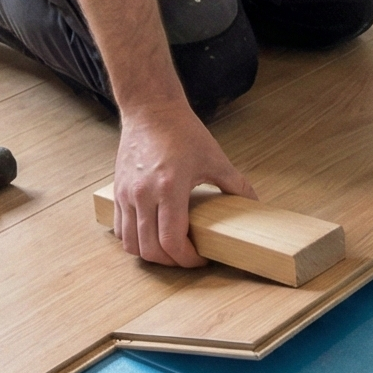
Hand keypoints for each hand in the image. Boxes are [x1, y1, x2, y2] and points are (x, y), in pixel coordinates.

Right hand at [111, 103, 256, 267]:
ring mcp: (126, 194)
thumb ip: (236, 184)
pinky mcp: (118, 192)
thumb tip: (254, 203)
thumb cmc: (182, 131)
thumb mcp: (214, 158)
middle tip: (188, 257)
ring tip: (169, 250)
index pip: (171, 240)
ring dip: (151, 254)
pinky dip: (134, 241)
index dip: (187, 259)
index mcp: (169, 188)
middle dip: (172, 262)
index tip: (201, 258)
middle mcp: (143, 194)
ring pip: (131, 244)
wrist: (151, 110)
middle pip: (151, 249)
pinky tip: (151, 235)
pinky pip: (120, 230)